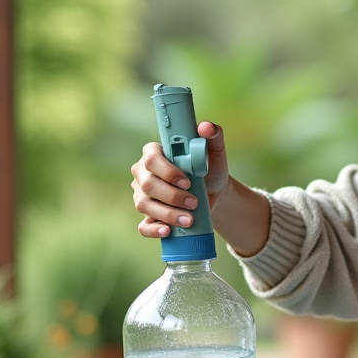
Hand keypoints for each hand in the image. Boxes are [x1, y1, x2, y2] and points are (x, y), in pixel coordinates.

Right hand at [131, 121, 229, 237]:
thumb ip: (213, 136)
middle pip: (146, 185)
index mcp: (154, 154)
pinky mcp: (148, 216)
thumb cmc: (210, 170)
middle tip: (193, 202)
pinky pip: (143, 226)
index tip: (187, 181)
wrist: (215, 195)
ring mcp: (142, 196)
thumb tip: (206, 127)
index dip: (167, 172)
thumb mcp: (215, 152)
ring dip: (167, 214)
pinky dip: (154, 230)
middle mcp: (143, 174)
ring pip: (144, 205)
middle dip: (171, 196)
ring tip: (189, 219)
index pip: (151, 159)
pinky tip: (167, 231)